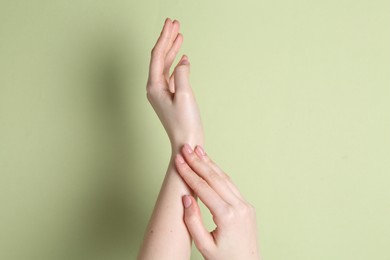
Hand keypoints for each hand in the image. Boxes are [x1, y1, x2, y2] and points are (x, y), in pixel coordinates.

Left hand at [146, 18, 202, 149]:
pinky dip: (176, 63)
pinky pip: (170, 75)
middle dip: (167, 39)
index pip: (157, 55)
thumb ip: (182, 74)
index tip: (171, 23)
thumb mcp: (184, 96)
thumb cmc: (184, 123)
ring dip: (172, 49)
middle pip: (159, 57)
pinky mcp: (169, 97)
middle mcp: (154, 88)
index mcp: (154, 86)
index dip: (164, 37)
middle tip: (174, 23)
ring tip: (179, 35)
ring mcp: (161, 92)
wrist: (185, 143)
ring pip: (165, 65)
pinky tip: (182, 58)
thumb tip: (183, 62)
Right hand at [175, 144, 259, 259]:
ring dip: (210, 163)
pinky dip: (219, 173)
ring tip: (198, 151)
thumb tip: (186, 197)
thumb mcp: (204, 245)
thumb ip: (192, 221)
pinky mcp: (246, 206)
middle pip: (215, 178)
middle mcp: (239, 207)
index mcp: (227, 216)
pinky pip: (231, 185)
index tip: (178, 161)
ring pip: (225, 178)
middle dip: (198, 162)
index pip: (204, 189)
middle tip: (186, 148)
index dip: (189, 173)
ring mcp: (245, 205)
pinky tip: (210, 166)